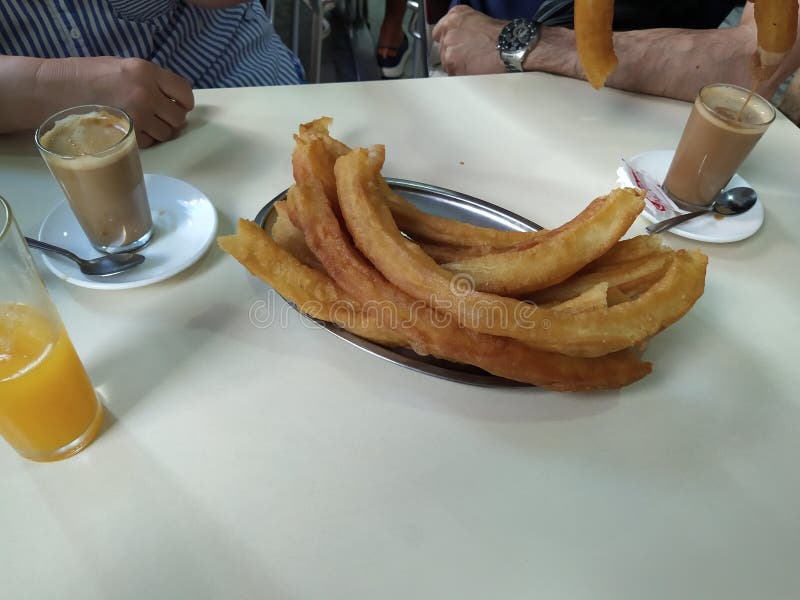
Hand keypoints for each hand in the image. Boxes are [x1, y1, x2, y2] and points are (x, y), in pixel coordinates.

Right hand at [80, 57, 194, 147]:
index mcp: (147, 71)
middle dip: (172, 120)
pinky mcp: (128, 134)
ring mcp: (138, 116)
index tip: (180, 106)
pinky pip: (149, 142)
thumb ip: (148, 80)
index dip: (184, 101)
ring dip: (160, 132)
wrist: (54, 89)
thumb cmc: (85, 76)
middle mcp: (146, 93)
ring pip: (167, 133)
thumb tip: (170, 97)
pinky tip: (131, 131)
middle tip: (159, 118)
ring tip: (144, 125)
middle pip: (178, 117)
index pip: (184, 91)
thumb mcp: (122, 67)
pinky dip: (144, 140)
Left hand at [432, 6, 507, 75]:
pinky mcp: (452, 66)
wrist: (509, 48)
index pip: (439, 32)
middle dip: (454, 54)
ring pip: (447, 63)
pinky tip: (473, 69)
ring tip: (474, 63)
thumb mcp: (478, 20)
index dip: (448, 41)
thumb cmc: (500, 35)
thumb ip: (463, 27)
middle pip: (443, 49)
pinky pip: (452, 74)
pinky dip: (461, 75)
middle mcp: (448, 32)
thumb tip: (459, 36)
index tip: (453, 46)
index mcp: (454, 17)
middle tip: (469, 56)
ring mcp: (448, 49)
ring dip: (457, 65)